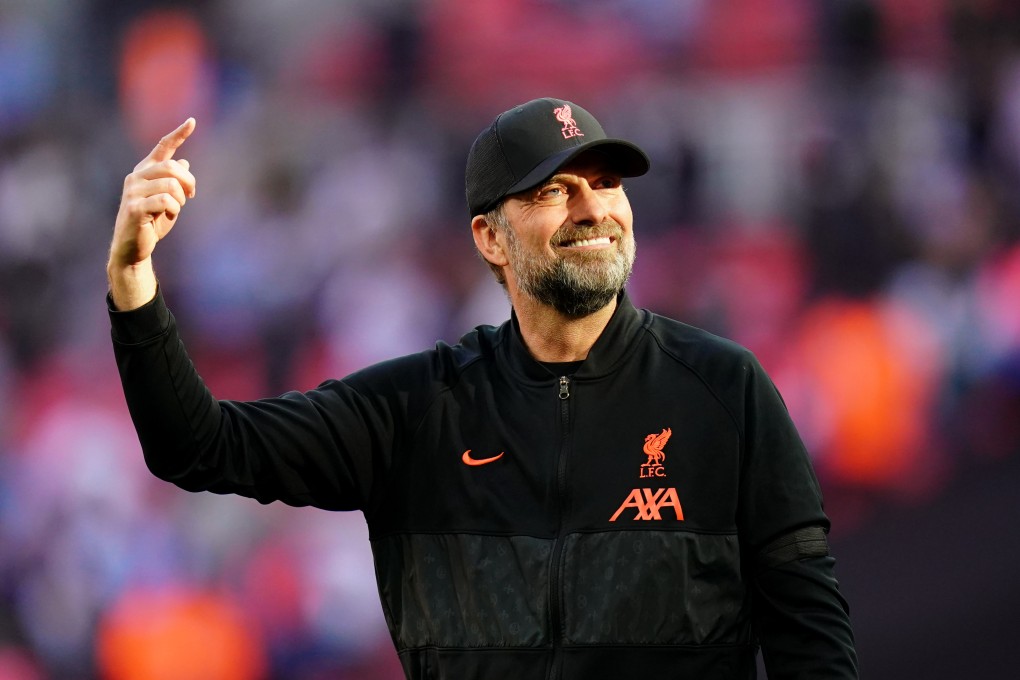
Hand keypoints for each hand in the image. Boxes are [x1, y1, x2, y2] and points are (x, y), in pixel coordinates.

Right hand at [108, 118, 196, 309]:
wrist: (134, 248)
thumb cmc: (152, 223)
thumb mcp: (168, 201)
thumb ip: (173, 182)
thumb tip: (183, 162)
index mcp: (145, 171)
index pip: (163, 147)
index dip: (178, 134)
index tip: (192, 121)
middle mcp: (136, 177)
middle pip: (172, 167)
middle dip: (188, 182)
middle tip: (191, 196)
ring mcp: (133, 191)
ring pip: (170, 185)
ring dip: (180, 200)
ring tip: (173, 210)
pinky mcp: (134, 208)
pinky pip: (164, 201)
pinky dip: (173, 210)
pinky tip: (166, 217)